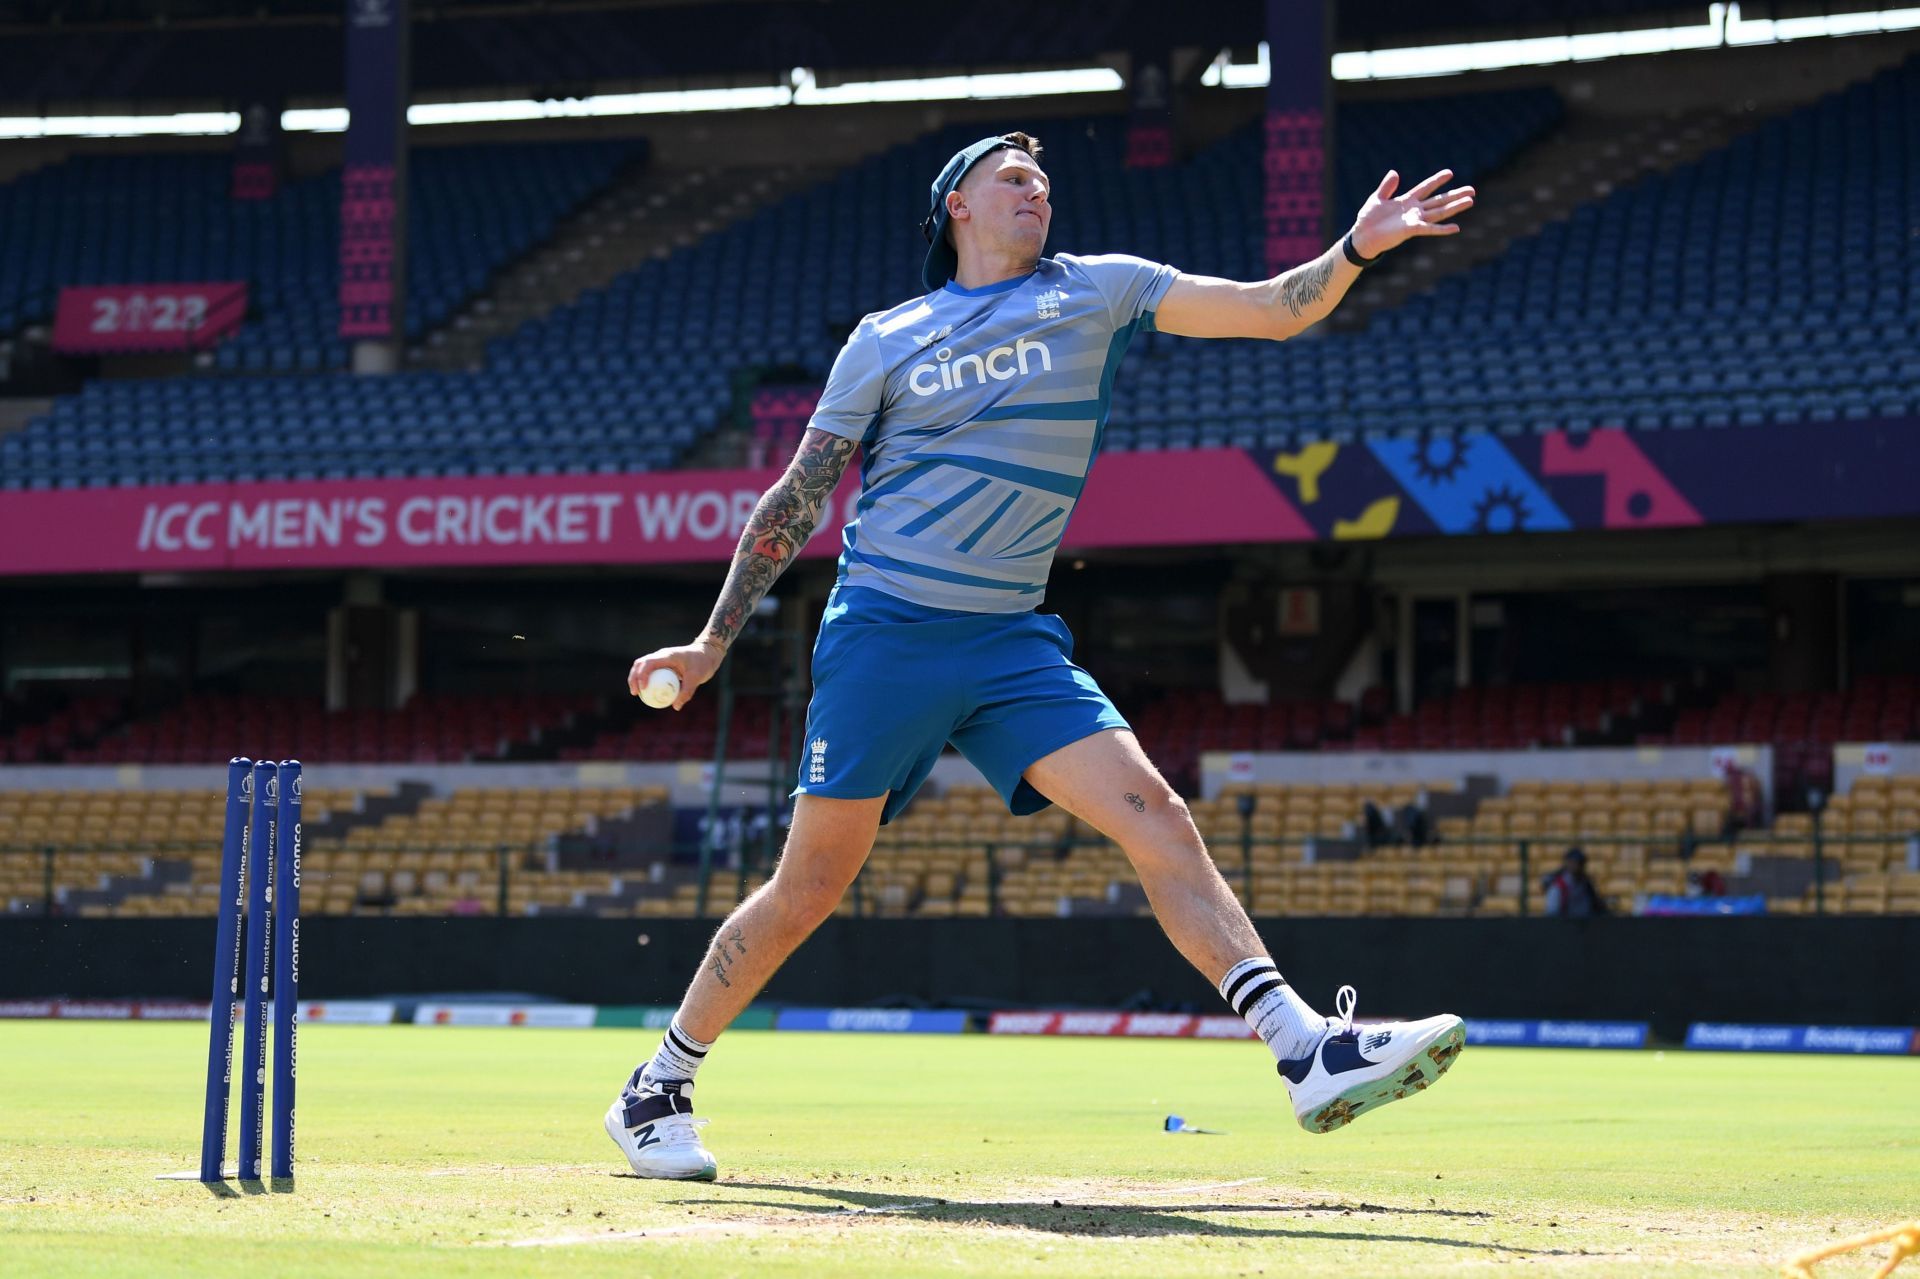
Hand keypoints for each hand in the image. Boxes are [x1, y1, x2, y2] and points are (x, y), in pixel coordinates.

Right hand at [626, 638, 723, 711]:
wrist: (707, 654)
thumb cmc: (703, 663)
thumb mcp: (697, 678)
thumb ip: (686, 692)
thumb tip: (675, 706)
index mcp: (667, 656)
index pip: (649, 663)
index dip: (642, 675)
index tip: (643, 688)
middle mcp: (661, 656)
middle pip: (640, 664)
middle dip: (634, 678)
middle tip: (635, 692)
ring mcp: (661, 659)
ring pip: (642, 667)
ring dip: (636, 678)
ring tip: (637, 693)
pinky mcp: (663, 665)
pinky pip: (650, 672)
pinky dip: (645, 681)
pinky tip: (647, 694)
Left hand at [1349, 168, 1475, 259]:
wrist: (1362, 237)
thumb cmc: (1368, 219)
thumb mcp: (1377, 198)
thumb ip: (1387, 187)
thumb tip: (1395, 172)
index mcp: (1406, 200)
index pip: (1426, 188)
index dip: (1437, 180)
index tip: (1450, 173)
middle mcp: (1414, 210)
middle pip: (1439, 200)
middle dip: (1455, 195)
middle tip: (1472, 190)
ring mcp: (1415, 220)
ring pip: (1439, 212)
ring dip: (1455, 207)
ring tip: (1470, 201)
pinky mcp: (1411, 230)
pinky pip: (1430, 229)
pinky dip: (1443, 229)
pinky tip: (1456, 227)